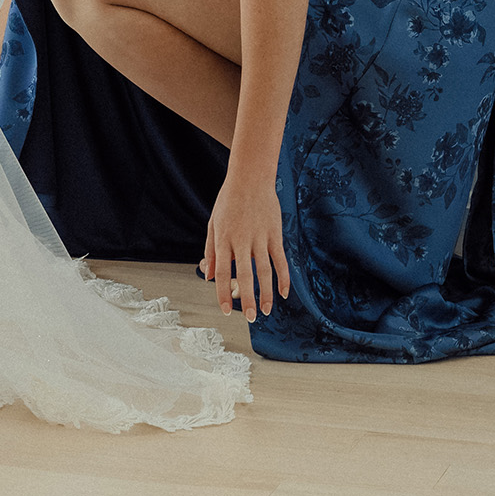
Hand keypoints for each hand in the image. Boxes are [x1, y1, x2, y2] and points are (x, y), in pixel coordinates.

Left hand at [199, 169, 290, 319]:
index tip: (225, 310)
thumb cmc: (229, 200)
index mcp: (223, 238)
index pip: (223, 272)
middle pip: (245, 275)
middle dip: (247, 299)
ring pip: (264, 271)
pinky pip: (280, 259)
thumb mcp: (214, 223)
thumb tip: (210, 277)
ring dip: (266, 293)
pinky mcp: (275, 234)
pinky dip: (284, 277)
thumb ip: (212, 251)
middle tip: (250, 318)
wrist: (250, 177)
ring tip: (266, 311)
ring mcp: (260, 237)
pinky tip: (284, 293)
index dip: (223, 293)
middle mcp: (241, 240)